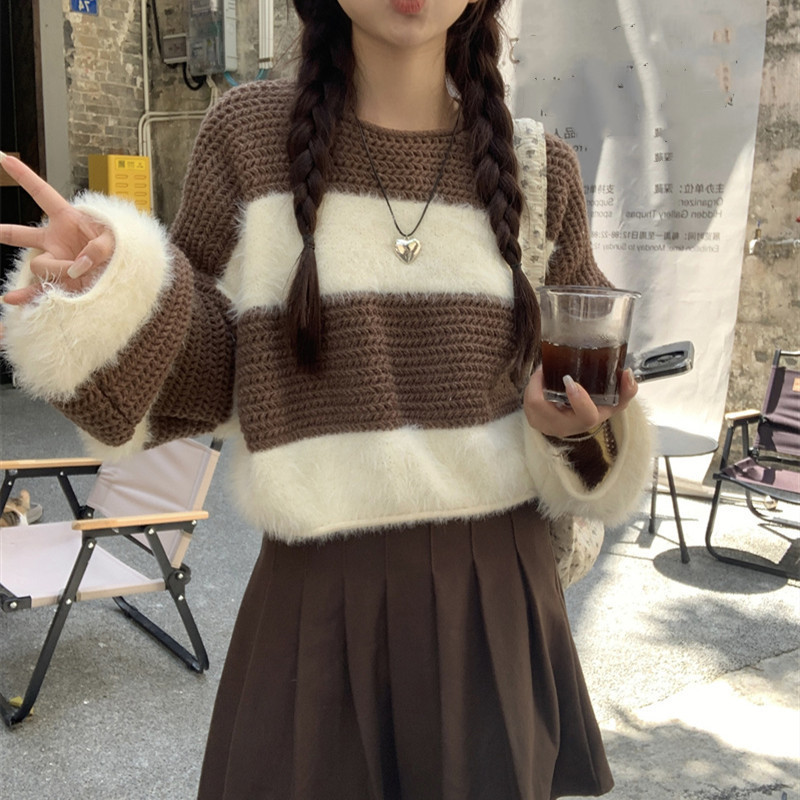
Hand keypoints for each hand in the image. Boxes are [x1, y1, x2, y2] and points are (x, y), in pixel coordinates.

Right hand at [0, 153, 114, 304]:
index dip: (24, 176)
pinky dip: (27, 295)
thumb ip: (99, 248)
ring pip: (40, 265)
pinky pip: (40, 289)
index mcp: (69, 219)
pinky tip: (11, 300)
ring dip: (57, 270)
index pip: (43, 194)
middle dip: (6, 232)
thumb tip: (76, 266)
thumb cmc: (126, 250)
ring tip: (75, 272)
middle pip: (23, 235)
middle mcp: (57, 240)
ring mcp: (57, 262)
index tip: (5, 159)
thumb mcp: (118, 240)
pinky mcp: (62, 282)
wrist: (131, 275)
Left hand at [523, 366, 637, 437]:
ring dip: (535, 383)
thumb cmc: (593, 407)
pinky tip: (539, 380)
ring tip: (544, 372)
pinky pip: (527, 402)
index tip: (570, 380)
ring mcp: (546, 426)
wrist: (573, 421)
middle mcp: (565, 427)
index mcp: (586, 421)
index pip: (585, 416)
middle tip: (547, 367)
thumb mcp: (613, 402)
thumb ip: (626, 391)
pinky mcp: (535, 421)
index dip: (579, 399)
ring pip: (532, 402)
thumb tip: (628, 374)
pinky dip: (532, 387)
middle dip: (541, 382)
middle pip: (541, 406)